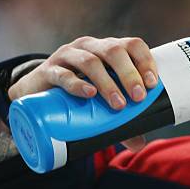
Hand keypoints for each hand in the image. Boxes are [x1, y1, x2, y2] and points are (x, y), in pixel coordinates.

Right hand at [7, 36, 158, 151]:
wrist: (36, 92)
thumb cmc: (79, 92)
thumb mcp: (102, 102)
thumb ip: (121, 121)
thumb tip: (139, 144)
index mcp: (109, 49)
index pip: (132, 45)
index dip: (145, 61)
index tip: (153, 84)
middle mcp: (91, 47)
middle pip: (114, 51)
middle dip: (129, 74)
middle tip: (139, 97)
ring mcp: (68, 56)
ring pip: (90, 61)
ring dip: (107, 83)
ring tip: (118, 104)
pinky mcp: (48, 70)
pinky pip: (62, 74)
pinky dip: (77, 83)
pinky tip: (89, 93)